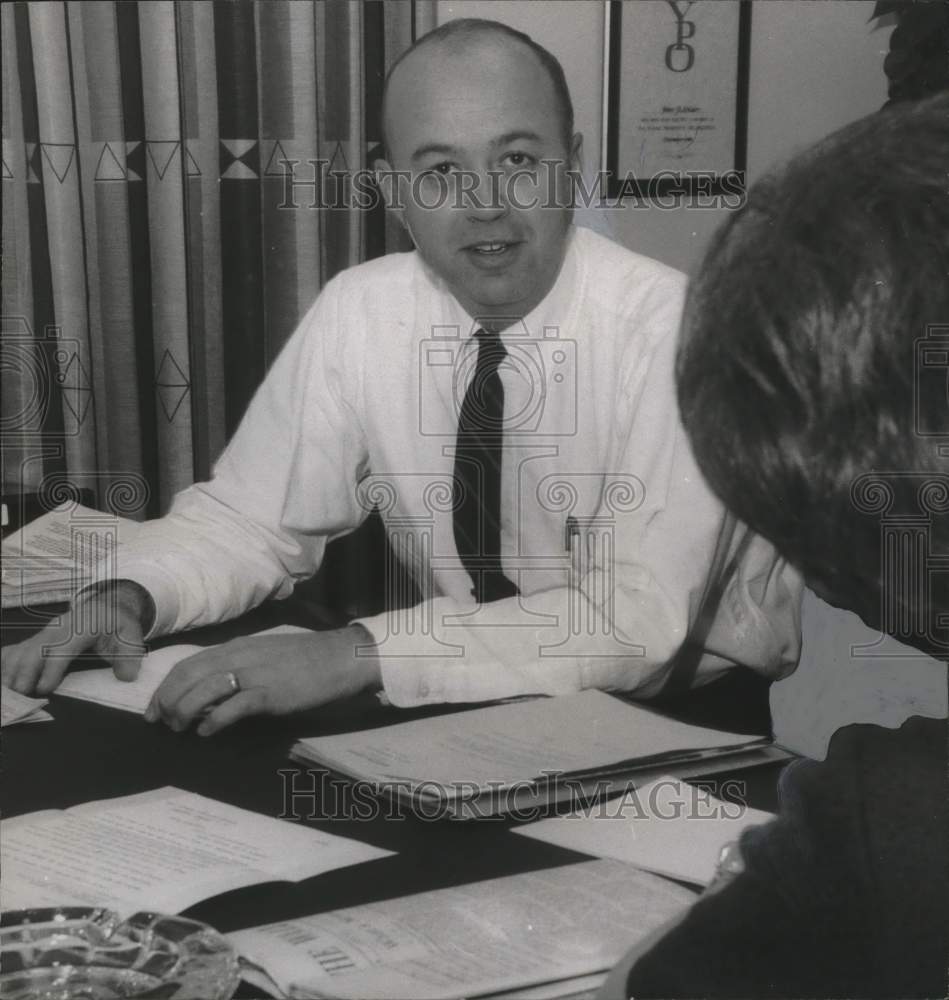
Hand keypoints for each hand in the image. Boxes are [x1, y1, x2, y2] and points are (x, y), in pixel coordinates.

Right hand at [1, 582, 152, 695]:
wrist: (105, 607)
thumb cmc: (116, 625)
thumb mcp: (131, 636)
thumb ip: (131, 656)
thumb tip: (127, 676)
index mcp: (81, 627)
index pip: (62, 647)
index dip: (51, 668)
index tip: (44, 689)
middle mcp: (57, 628)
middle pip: (34, 649)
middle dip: (25, 672)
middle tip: (21, 695)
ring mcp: (43, 633)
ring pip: (20, 650)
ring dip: (11, 672)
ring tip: (9, 694)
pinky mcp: (36, 639)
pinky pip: (14, 651)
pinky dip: (5, 666)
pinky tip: (3, 681)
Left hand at [144, 625, 381, 735]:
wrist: (340, 657)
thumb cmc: (306, 658)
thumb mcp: (265, 655)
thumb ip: (239, 667)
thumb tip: (212, 690)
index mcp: (236, 647)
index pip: (187, 664)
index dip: (165, 687)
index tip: (155, 707)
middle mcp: (239, 657)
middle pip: (188, 676)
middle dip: (167, 700)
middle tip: (162, 722)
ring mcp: (254, 674)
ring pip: (203, 690)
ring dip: (184, 712)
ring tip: (181, 729)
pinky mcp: (269, 693)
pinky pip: (232, 707)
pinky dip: (214, 721)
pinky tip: (207, 732)